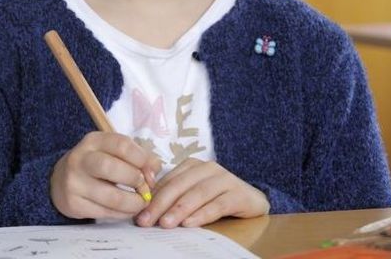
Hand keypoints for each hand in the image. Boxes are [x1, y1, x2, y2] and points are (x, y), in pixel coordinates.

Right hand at [50, 131, 160, 220]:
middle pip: (113, 168)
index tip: (149, 171)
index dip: (142, 160)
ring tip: (139, 203)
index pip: (122, 145)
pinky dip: (123, 214)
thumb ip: (137, 157)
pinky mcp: (74, 204)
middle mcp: (80, 159)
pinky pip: (106, 213)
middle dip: (136, 181)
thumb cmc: (95, 165)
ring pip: (112, 197)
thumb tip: (154, 171)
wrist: (59, 181)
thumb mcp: (112, 152)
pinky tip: (125, 210)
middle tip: (143, 188)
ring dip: (134, 203)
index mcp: (92, 141)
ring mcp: (74, 183)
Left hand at [135, 158, 268, 227]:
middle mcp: (208, 168)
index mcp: (191, 165)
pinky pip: (218, 204)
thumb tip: (144, 208)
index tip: (138, 215)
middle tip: (146, 221)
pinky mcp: (239, 194)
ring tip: (165, 224)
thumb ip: (173, 196)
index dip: (151, 198)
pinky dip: (202, 214)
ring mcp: (225, 179)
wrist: (252, 200)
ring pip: (197, 194)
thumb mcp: (192, 194)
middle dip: (160, 205)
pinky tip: (190, 223)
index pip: (167, 181)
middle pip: (179, 186)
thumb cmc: (216, 198)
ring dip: (179, 209)